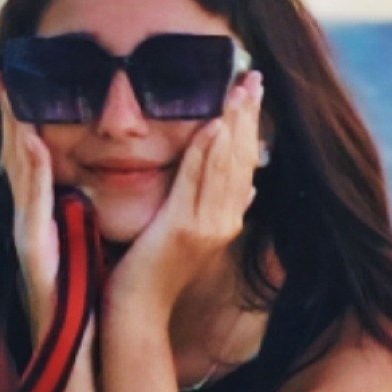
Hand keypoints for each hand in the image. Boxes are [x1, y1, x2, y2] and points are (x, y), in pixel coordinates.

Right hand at [0, 71, 59, 329]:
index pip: (30, 166)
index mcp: (40, 225)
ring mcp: (27, 241)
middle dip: (8, 116)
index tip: (18, 86)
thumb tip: (77, 198)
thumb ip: (73, 228)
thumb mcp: (78, 259)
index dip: (21, 124)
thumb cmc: (78, 314)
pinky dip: (29, 174)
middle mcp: (27, 228)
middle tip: (2, 74)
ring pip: (18, 177)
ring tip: (11, 95)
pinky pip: (31, 207)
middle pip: (15, 161)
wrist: (71, 361)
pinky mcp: (34, 256)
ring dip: (13, 133)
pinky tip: (29, 143)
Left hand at [112, 71, 262, 316]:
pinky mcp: (183, 229)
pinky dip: (206, 152)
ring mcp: (206, 227)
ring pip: (225, 166)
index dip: (251, 128)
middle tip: (254, 79)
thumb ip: (217, 209)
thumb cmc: (153, 275)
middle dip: (248, 116)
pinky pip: (197, 182)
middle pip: (242, 159)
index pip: (244, 165)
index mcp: (226, 222)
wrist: (137, 312)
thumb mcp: (190, 237)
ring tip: (239, 90)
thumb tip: (249, 186)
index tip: (254, 95)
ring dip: (232, 124)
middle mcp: (224, 223)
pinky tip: (212, 125)